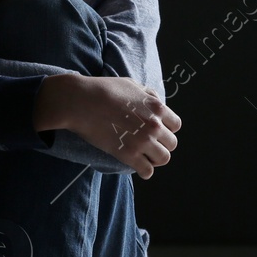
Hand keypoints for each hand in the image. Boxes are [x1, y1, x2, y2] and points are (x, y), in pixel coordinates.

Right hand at [37, 74, 181, 179]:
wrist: (81, 101)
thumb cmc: (103, 90)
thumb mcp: (131, 84)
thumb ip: (147, 94)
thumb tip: (154, 101)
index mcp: (156, 108)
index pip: (176, 125)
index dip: (168, 129)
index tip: (158, 131)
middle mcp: (154, 125)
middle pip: (172, 144)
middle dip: (162, 144)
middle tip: (150, 145)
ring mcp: (142, 141)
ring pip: (163, 158)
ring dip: (156, 158)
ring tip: (146, 157)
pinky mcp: (128, 154)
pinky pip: (147, 170)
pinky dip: (145, 171)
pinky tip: (140, 168)